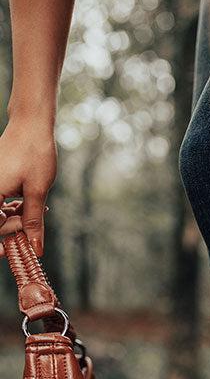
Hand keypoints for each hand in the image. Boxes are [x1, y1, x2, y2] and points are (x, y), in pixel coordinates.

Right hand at [0, 117, 56, 257]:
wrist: (31, 125)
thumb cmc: (34, 153)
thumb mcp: (37, 191)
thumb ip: (33, 222)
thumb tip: (35, 248)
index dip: (0, 241)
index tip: (8, 252)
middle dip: (11, 229)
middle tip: (31, 226)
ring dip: (13, 218)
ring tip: (32, 211)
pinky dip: (11, 207)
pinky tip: (25, 204)